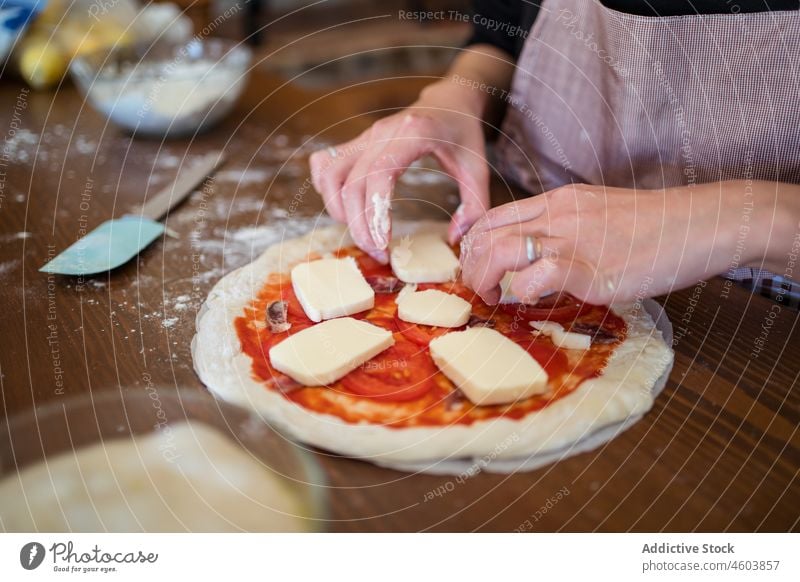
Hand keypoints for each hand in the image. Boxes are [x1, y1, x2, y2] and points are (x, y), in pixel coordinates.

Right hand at [309, 80, 489, 261]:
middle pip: (351, 182)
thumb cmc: (462, 133)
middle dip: (358, 225)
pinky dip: (328, 191)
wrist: (448, 100)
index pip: (379, 174)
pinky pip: (327, 165)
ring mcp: (365, 135)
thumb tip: (455, 239)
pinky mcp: (357, 142)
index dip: (375, 212)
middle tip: (376, 252)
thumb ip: (475, 206)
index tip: (383, 244)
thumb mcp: (479, 167)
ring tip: (362, 233)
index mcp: (414, 133)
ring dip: (338, 210)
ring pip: (331, 174)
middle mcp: (382, 132)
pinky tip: (346, 209)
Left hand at [460, 181, 773, 304]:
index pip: (493, 216)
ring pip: (501, 251)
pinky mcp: (587, 267)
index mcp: (556, 201)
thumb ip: (565, 230)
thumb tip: (540, 262)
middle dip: (469, 264)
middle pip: (487, 233)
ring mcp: (570, 239)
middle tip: (476, 288)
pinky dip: (522, 294)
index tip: (474, 267)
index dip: (472, 244)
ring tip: (490, 297)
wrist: (696, 223)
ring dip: (484, 278)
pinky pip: (536, 278)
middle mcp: (556, 215)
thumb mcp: (597, 215)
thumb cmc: (653, 226)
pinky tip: (529, 301)